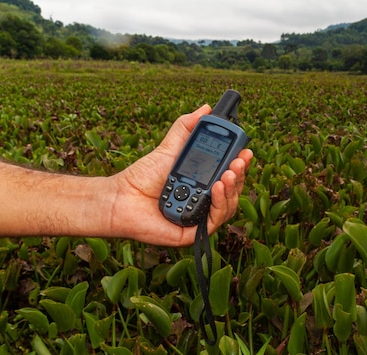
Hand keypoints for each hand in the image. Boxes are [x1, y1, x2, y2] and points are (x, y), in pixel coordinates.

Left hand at [109, 105, 252, 246]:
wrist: (120, 198)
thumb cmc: (142, 177)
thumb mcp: (169, 148)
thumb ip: (186, 129)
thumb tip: (205, 109)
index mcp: (203, 183)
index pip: (229, 174)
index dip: (240, 164)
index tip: (246, 151)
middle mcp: (205, 201)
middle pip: (233, 190)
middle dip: (240, 174)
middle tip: (239, 160)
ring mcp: (200, 217)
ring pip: (229, 206)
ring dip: (233, 188)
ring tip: (228, 173)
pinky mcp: (193, 232)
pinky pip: (215, 221)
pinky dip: (220, 204)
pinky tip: (217, 188)